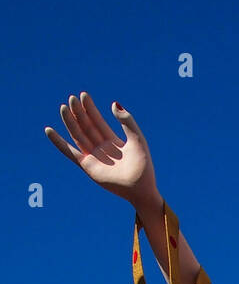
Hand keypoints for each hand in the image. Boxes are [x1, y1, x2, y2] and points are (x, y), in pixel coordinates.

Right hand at [45, 93, 158, 208]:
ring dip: (70, 122)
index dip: (90, 108)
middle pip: (86, 126)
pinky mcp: (88, 167)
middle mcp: (101, 148)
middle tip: (72, 97)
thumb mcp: (137, 139)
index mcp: (113, 142)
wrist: (141, 189)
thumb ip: (127, 121)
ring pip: (78, 136)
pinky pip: (70, 153)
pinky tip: (49, 131)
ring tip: (64, 107)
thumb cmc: (144, 167)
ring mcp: (94, 157)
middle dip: (79, 112)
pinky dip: (59, 143)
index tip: (84, 95)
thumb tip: (113, 103)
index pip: (97, 121)